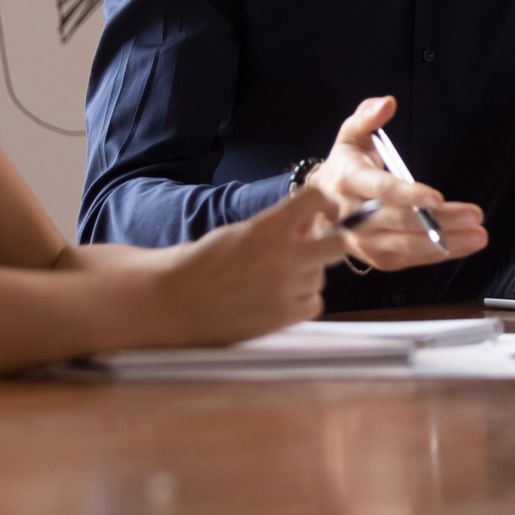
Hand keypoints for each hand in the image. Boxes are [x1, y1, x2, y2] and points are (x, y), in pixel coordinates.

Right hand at [158, 184, 346, 343]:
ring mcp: (286, 287)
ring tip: (274, 280)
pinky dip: (301, 302)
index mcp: (269, 226)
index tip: (326, 212)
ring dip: (306, 276)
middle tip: (315, 248)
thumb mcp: (241, 232)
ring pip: (320, 277)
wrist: (176, 300)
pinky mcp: (284, 316)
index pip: (316, 199)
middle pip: (337, 244)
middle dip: (330, 244)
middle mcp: (284, 255)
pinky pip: (314, 303)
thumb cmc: (204, 263)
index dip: (326, 203)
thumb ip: (278, 226)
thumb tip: (311, 221)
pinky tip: (278, 299)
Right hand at [307, 96, 487, 269]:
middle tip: (474, 216)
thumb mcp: (351, 134)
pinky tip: (462, 245)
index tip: (437, 198)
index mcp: (348, 180)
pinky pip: (407, 259)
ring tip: (478, 236)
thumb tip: (388, 102)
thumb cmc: (345, 165)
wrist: (317, 207)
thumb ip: (368, 116)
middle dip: (439, 220)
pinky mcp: (373, 257)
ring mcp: (361, 241)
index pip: (379, 189)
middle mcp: (352, 215)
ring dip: (444, 243)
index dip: (407, 195)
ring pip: (405, 246)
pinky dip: (436, 254)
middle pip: (399, 220)